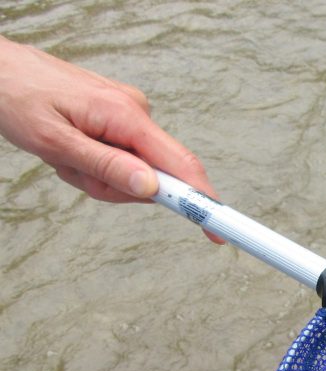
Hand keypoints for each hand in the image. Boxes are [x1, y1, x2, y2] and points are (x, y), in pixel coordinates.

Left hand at [0, 35, 216, 207]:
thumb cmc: (15, 96)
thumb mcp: (54, 142)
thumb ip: (106, 167)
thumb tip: (153, 191)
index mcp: (126, 115)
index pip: (181, 165)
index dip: (202, 201)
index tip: (218, 231)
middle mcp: (136, 111)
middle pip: (152, 176)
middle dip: (114, 187)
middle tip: (73, 173)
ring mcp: (129, 113)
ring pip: (133, 170)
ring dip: (98, 175)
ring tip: (63, 156)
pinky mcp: (119, 117)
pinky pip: (121, 157)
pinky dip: (95, 162)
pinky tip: (70, 148)